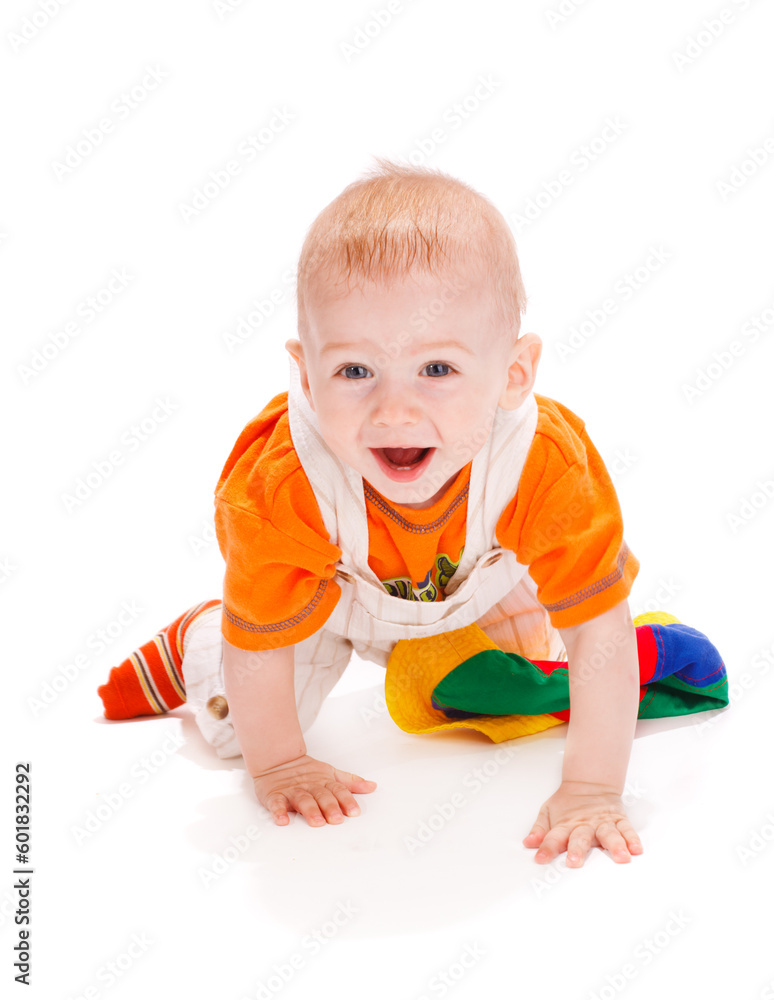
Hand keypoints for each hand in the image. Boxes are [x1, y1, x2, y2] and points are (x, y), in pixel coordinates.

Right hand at [252, 754, 376, 826]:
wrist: (277, 760)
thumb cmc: (305, 772)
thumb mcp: (330, 774)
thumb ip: (350, 782)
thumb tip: (372, 786)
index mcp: (323, 782)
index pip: (337, 790)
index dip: (346, 800)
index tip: (354, 812)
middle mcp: (309, 786)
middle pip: (321, 796)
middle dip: (330, 807)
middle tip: (337, 819)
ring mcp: (292, 791)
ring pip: (302, 800)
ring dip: (309, 810)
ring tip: (316, 821)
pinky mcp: (275, 796)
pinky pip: (276, 804)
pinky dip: (278, 812)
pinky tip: (283, 820)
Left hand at [523, 781, 642, 866]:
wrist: (588, 783)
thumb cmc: (567, 804)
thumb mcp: (548, 813)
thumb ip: (539, 830)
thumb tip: (528, 843)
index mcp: (565, 825)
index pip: (554, 837)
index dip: (546, 847)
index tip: (540, 859)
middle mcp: (584, 826)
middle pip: (580, 838)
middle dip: (577, 850)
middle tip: (575, 862)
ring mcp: (603, 823)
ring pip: (609, 834)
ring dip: (615, 846)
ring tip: (621, 858)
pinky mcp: (618, 820)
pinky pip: (627, 829)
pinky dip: (632, 838)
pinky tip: (636, 849)